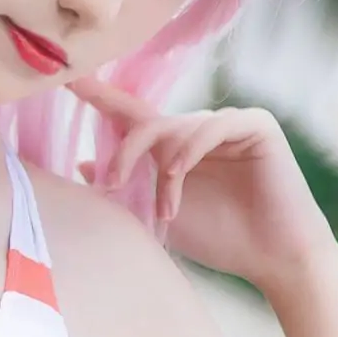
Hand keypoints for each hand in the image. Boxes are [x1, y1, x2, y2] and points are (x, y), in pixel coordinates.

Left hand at [66, 72, 333, 289]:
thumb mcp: (157, 214)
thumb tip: (84, 165)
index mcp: (173, 148)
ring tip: (167, 208)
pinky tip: (178, 172)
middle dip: (124, 152)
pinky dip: (190, 149)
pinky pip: (213, 124)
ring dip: (164, 169)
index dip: (99, 96)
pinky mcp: (255, 125)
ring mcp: (227, 125)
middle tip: (110, 183)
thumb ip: (126, 188)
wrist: (272, 257)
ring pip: (177, 127)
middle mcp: (197, 131)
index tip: (65, 79)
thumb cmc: (219, 239)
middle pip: (146, 122)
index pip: (130, 116)